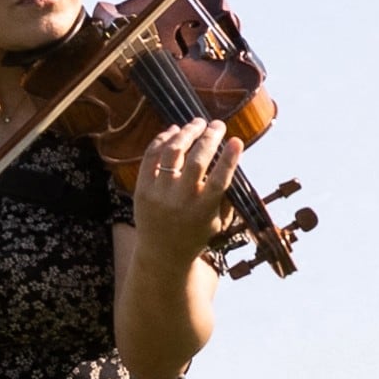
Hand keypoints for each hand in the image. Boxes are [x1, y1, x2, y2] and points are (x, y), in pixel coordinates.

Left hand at [127, 117, 243, 259]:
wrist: (161, 254)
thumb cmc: (195, 235)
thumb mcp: (216, 221)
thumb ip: (223, 194)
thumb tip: (232, 157)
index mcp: (203, 211)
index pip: (220, 180)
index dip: (229, 158)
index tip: (236, 140)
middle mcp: (181, 201)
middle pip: (197, 161)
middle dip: (209, 138)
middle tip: (218, 124)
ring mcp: (159, 194)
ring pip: (173, 153)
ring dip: (186, 133)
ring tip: (197, 123)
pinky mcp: (142, 189)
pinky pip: (151, 157)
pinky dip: (163, 140)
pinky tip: (174, 131)